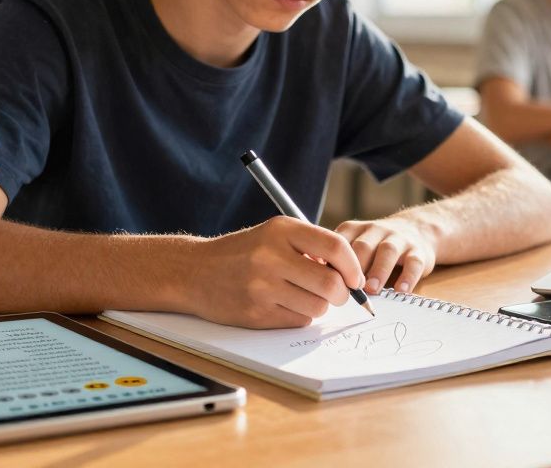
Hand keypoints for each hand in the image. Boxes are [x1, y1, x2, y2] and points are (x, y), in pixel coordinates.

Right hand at [194, 216, 364, 328]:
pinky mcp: (256, 313)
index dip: (353, 266)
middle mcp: (270, 256)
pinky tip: (283, 305)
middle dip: (342, 294)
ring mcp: (262, 287)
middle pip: (330, 284)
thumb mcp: (273, 235)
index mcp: (280, 230)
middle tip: (338, 294)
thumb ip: (310, 247)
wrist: (194, 272)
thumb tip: (350, 274)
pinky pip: (298, 320)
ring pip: (317, 306)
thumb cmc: (243, 252)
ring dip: (319, 306)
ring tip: (302, 296)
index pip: (335, 247)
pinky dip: (299, 315)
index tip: (355, 278)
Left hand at [334, 217, 437, 294]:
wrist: (416, 230)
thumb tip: (317, 282)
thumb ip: (337, 260)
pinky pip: (414, 262)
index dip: (334, 261)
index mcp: (356, 230)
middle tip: (349, 288)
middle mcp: (376, 231)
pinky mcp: (418, 251)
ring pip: (388, 251)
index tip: (328, 280)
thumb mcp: (355, 244)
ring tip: (372, 290)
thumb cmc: (376, 246)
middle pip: (363, 245)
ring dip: (379, 270)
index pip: (341, 241)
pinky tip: (401, 290)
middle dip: (355, 267)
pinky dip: (408, 276)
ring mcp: (398, 239)